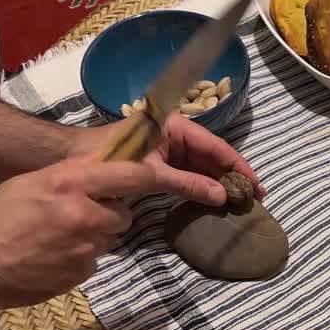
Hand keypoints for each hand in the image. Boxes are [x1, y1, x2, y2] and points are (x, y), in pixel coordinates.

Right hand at [0, 158, 157, 308]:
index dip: (149, 176)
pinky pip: (95, 260)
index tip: (159, 176)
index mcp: (68, 184)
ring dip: (94, 236)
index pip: (129, 175)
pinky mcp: (83, 272)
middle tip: (78, 215)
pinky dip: (80, 258)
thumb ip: (72, 175)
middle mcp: (82, 213)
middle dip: (109, 214)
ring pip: (110, 238)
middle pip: (124, 213)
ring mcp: (85, 246)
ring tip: (58, 237)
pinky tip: (52, 256)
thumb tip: (107, 163)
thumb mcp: (30, 183)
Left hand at [69, 113, 262, 206]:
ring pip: (202, 167)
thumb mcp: (150, 172)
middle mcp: (175, 134)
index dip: (238, 166)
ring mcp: (168, 149)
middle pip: (213, 157)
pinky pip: (189, 175)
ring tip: (240, 203)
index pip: (216, 146)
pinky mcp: (161, 163)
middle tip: (254, 199)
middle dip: (232, 177)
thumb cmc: (109, 158)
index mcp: (175, 126)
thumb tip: (222, 197)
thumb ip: (187, 184)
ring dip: (219, 184)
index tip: (257, 185)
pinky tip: (216, 201)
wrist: (72, 162)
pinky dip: (202, 188)